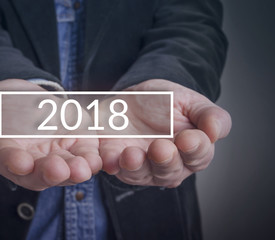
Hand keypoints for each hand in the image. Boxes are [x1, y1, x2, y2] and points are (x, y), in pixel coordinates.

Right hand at [0, 79, 100, 190]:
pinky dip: (92, 159)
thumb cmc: (1, 103)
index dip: (11, 161)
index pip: (3, 159)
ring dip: (74, 171)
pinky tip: (99, 158)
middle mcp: (27, 162)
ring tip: (84, 168)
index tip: (21, 162)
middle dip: (48, 173)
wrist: (28, 99)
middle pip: (36, 174)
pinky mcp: (73, 148)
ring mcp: (52, 157)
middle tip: (59, 170)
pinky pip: (83, 156)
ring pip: (63, 170)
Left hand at [99, 79, 231, 186]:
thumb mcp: (191, 102)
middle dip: (164, 160)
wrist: (135, 98)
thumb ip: (208, 115)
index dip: (195, 149)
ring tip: (132, 155)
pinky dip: (111, 164)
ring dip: (136, 166)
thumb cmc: (167, 102)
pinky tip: (109, 160)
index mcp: (191, 150)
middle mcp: (168, 165)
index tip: (189, 138)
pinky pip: (113, 166)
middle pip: (169, 170)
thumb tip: (216, 132)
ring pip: (140, 173)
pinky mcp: (116, 162)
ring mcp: (141, 166)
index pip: (198, 155)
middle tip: (160, 148)